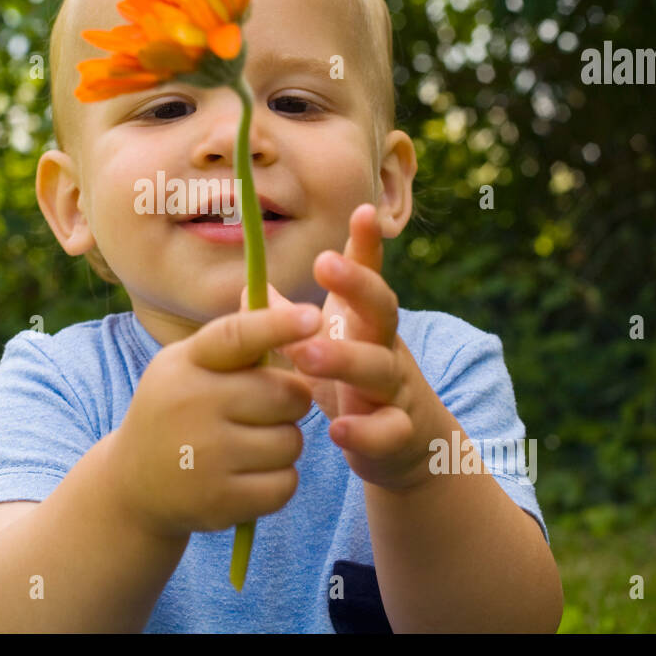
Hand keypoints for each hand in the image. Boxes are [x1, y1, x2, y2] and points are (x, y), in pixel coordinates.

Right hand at [108, 302, 322, 538]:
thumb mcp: (188, 366)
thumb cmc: (177, 411)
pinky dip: (279, 481)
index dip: (277, 325)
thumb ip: (236, 341)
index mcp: (187, 363)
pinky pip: (285, 484)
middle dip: (291, 401)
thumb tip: (294, 310)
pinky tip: (251, 475)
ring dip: (284, 443)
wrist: (133, 484)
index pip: (236, 336)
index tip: (313, 316)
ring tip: (252, 444)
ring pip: (291, 442)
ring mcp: (204, 456)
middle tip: (268, 409)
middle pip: (286, 394)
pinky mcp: (219, 501)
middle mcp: (192, 405)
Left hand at [268, 203, 446, 492]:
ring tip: (308, 354)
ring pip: (379, 368)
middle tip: (324, 264)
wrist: (407, 445)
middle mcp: (385, 346)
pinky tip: (337, 429)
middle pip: (381, 308)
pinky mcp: (398, 432)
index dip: (367, 243)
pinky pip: (388, 430)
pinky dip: (365, 431)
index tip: (362, 210)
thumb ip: (290, 318)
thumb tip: (249, 289)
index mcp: (363, 321)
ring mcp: (395, 388)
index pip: (368, 275)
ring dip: (345, 360)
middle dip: (356, 284)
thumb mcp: (324, 344)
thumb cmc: (354, 382)